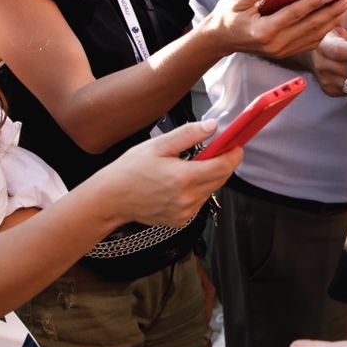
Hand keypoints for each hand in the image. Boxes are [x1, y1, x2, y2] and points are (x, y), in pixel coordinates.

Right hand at [86, 120, 239, 226]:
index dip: (233, 154)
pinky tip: (180, 183)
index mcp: (184, 177)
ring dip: (209, 177)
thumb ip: (188, 135)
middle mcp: (188, 198)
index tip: (235, 145)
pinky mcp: (181, 220)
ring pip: (211, 190)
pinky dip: (197, 190)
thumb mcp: (158, 145)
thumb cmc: (130, 170)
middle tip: (214, 150)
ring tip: (189, 166)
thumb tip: (212, 126)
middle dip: (222, 163)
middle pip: (221, 178)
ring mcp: (185, 212)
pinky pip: (199, 202)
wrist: (111, 198)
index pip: (223, 166)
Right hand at [207, 0, 346, 60]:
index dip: (313, 3)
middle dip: (333, 12)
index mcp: (264, 31)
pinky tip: (335, 17)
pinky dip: (325, 30)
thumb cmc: (229, 15)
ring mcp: (282, 51)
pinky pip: (310, 42)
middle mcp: (276, 44)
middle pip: (310, 26)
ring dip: (333, 21)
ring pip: (314, 36)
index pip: (294, 14)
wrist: (221, 39)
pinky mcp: (286, 53)